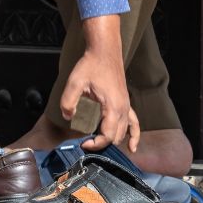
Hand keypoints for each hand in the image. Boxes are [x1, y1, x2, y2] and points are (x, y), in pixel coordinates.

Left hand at [60, 15, 140, 152]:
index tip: (83, 143)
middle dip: (102, 143)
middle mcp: (123, 109)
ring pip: (125, 132)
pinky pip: (134, 123)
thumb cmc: (91, 65)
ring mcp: (126, 106)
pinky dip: (134, 135)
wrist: (105, 51)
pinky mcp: (126, 102)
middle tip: (86, 142)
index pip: (107, 136)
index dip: (95, 144)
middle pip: (116, 137)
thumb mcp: (74, 82)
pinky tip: (132, 146)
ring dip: (115, 141)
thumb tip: (69, 117)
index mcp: (113, 108)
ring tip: (106, 151)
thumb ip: (68, 102)